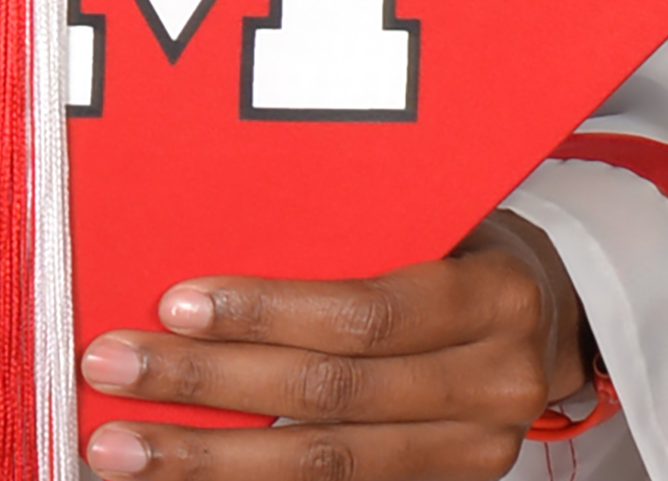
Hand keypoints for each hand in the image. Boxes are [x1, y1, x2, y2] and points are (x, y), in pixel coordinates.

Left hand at [78, 215, 590, 477]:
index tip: (174, 302)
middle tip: (111, 369)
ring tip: (122, 449)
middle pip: (329, 398)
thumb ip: (356, 233)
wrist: (556, 320)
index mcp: (492, 299)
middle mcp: (491, 386)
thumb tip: (214, 245)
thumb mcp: (439, 213)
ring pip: (326, 468)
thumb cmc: (473, 242)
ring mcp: (474, 456)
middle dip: (208, 388)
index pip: (363, 313)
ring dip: (210, 461)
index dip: (265, 313)